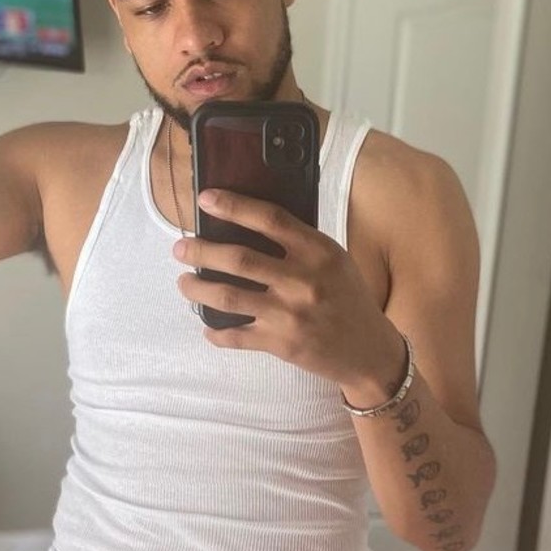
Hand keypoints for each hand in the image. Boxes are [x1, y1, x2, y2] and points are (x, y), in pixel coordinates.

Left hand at [172, 189, 407, 395]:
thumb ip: (300, 243)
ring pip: (228, 297)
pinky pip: (236, 336)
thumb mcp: (334, 260)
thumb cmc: (349, 299)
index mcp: (318, 251)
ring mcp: (290, 314)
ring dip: (197, 289)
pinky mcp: (282, 344)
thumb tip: (247, 224)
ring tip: (184, 283)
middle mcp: (303, 280)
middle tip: (181, 248)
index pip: (269, 219)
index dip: (233, 206)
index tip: (205, 199)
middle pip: (238, 259)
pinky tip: (207, 327)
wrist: (370, 350)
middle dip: (200, 251)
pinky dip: (216, 333)